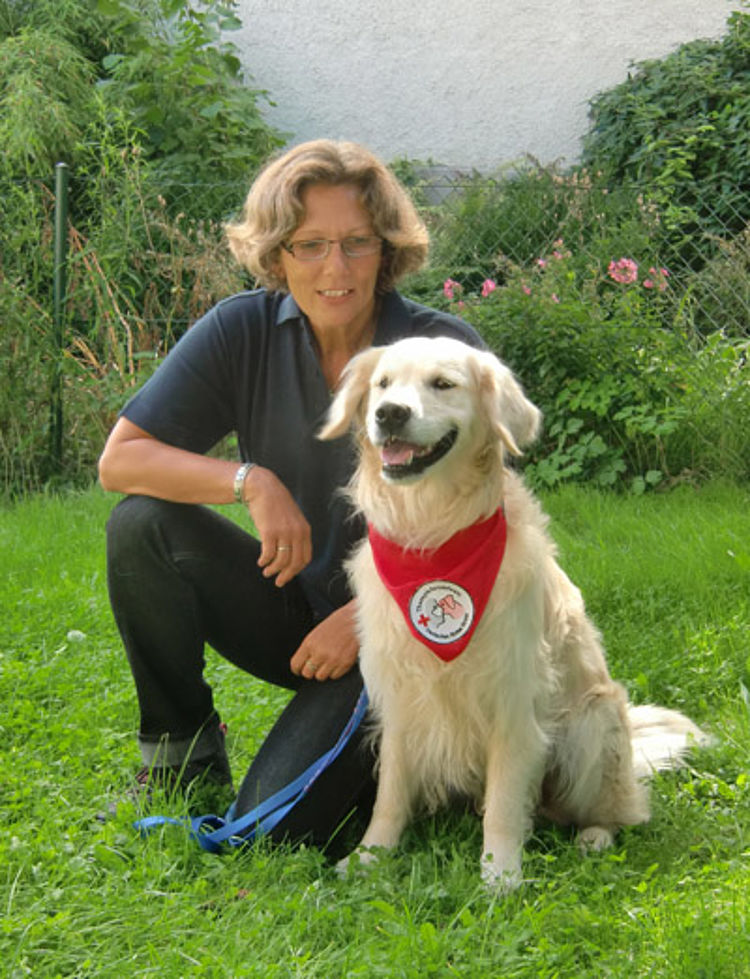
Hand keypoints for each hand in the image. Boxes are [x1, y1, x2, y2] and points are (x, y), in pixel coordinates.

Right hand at [243, 466, 311, 586]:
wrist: (263, 488)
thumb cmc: (276, 504)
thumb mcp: (293, 518)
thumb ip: (295, 534)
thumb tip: (291, 555)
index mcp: (305, 530)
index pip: (306, 557)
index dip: (297, 570)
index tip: (289, 574)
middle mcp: (297, 532)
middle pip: (295, 563)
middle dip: (286, 575)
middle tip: (278, 582)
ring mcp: (284, 532)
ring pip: (281, 561)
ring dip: (273, 570)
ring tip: (267, 572)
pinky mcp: (269, 532)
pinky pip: (268, 554)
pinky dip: (264, 561)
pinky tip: (260, 562)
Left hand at [290, 601, 358, 681]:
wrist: (358, 620)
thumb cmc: (339, 623)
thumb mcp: (318, 632)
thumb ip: (310, 647)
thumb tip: (305, 661)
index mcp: (309, 643)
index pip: (295, 665)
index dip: (297, 669)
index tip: (299, 670)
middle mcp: (319, 653)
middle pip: (307, 674)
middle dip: (310, 671)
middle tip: (316, 666)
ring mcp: (332, 660)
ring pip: (320, 677)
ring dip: (323, 672)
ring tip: (328, 663)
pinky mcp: (344, 664)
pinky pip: (334, 676)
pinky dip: (335, 671)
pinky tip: (338, 662)